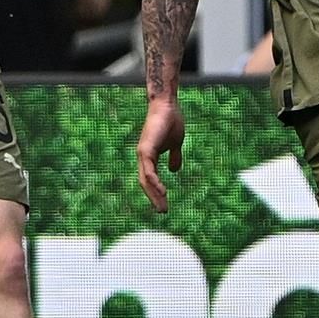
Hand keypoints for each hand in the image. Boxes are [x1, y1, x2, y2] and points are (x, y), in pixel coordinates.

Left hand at [135, 98, 184, 212]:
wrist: (168, 105)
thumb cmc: (171, 121)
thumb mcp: (175, 143)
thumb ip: (174, 156)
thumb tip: (174, 170)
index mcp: (149, 157)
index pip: (150, 179)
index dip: (155, 193)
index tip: (164, 205)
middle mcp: (143, 157)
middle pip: (146, 183)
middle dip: (154, 198)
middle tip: (162, 212)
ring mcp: (143, 153)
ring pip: (145, 179)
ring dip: (154, 195)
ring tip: (162, 207)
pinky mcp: (146, 148)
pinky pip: (149, 170)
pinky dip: (154, 182)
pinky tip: (161, 192)